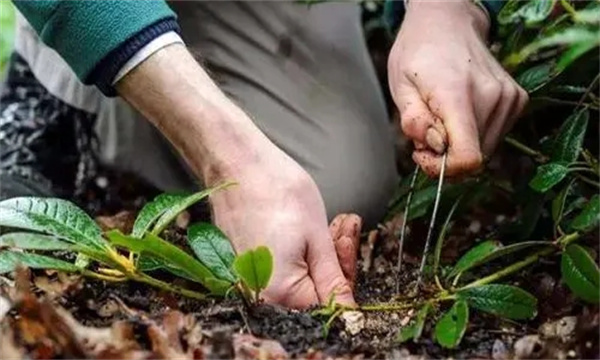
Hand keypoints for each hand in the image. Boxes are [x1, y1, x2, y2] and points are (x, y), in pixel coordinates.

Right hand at [208, 147, 361, 307]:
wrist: (237, 163)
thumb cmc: (276, 191)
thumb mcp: (317, 237)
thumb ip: (333, 281)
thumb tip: (349, 314)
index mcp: (279, 295)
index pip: (327, 306)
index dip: (344, 276)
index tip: (348, 244)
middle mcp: (258, 296)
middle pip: (312, 295)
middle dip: (334, 263)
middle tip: (343, 227)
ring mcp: (247, 283)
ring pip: (299, 280)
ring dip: (319, 255)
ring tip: (329, 222)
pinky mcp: (244, 268)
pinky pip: (280, 270)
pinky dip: (298, 252)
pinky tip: (307, 227)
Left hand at [388, 0, 527, 176]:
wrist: (447, 22)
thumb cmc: (418, 53)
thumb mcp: (400, 87)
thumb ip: (414, 121)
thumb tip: (436, 148)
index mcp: (457, 94)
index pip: (467, 157)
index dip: (444, 169)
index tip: (423, 155)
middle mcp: (491, 96)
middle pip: (476, 158)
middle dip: (446, 157)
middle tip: (425, 135)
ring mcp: (508, 98)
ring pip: (485, 150)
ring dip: (460, 146)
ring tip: (440, 120)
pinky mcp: (517, 99)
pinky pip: (494, 136)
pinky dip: (474, 134)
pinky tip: (458, 114)